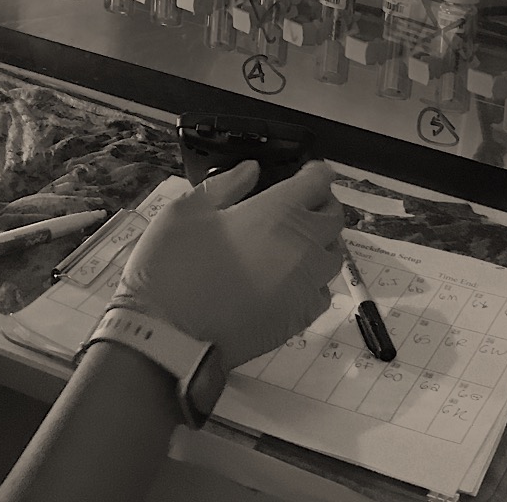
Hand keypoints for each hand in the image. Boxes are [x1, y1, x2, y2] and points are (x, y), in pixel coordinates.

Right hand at [108, 160, 344, 366]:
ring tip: (292, 243)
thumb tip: (251, 170)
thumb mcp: (186, 212)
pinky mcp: (301, 317)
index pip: (319, 181)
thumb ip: (225, 186)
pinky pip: (321, 291)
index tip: (302, 174)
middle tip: (297, 206)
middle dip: (322, 205)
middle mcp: (304, 245)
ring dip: (320, 243)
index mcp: (278, 212)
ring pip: (333, 256)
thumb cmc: (173, 267)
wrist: (171, 336)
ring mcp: (307, 284)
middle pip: (335, 217)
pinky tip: (287, 280)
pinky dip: (312, 280)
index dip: (313, 173)